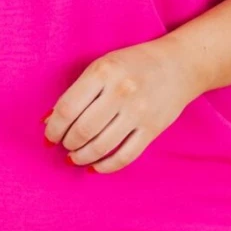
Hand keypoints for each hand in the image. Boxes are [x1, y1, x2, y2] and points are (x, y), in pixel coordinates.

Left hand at [43, 37, 201, 172]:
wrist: (180, 65)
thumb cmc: (134, 64)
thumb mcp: (103, 65)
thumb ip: (78, 91)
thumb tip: (50, 121)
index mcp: (103, 72)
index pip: (67, 108)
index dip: (53, 128)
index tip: (50, 135)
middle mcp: (121, 92)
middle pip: (82, 130)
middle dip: (67, 143)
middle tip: (65, 145)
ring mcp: (138, 112)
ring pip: (101, 147)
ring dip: (82, 157)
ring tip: (75, 156)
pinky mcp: (152, 129)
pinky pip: (124, 156)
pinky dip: (105, 166)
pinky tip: (95, 166)